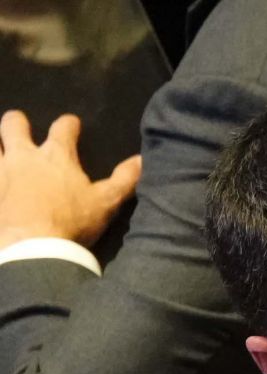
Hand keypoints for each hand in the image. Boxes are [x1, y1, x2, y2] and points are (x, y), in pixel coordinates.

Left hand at [0, 110, 140, 249]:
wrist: (31, 248)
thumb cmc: (72, 222)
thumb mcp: (106, 203)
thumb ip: (124, 179)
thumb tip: (142, 159)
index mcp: (56, 156)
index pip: (63, 128)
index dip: (69, 124)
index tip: (72, 124)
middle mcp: (23, 156)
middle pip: (13, 125)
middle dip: (17, 122)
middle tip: (20, 125)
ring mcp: (0, 172)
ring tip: (1, 149)